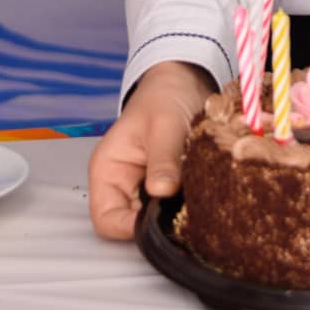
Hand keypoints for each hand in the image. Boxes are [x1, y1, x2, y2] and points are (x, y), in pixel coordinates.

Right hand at [88, 61, 215, 240]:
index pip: (107, 220)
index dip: (130, 227)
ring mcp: (144, 189)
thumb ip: (162, 159)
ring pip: (154, 220)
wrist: (184, 82)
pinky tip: (202, 196)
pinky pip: (171, 208)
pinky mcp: (165, 189)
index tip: (162, 219)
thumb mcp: (164, 126)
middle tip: (187, 210)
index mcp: (108, 171)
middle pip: (131, 225)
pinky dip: (185, 206)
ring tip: (198, 200)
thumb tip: (161, 192)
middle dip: (158, 223)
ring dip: (174, 215)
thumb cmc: (164, 97)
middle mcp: (122, 186)